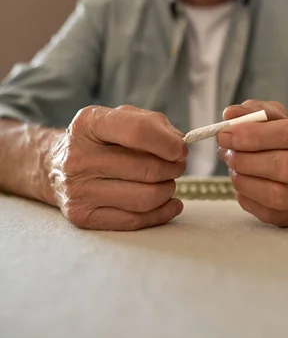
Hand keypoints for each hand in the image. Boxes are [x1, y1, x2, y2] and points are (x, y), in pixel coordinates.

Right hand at [47, 105, 186, 230]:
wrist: (56, 166)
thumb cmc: (100, 139)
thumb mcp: (120, 117)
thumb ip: (153, 124)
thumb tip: (179, 144)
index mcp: (89, 123)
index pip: (138, 132)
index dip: (168, 143)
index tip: (181, 149)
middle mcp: (79, 157)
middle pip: (147, 169)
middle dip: (173, 168)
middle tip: (177, 166)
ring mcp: (78, 189)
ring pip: (145, 198)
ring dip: (168, 190)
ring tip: (167, 182)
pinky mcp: (82, 216)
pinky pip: (135, 220)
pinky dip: (162, 213)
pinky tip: (169, 203)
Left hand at [217, 100, 287, 226]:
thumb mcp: (278, 116)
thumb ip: (254, 112)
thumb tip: (230, 115)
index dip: (256, 135)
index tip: (226, 134)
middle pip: (287, 167)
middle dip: (247, 160)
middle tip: (225, 152)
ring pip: (279, 196)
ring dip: (245, 182)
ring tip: (233, 168)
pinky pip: (273, 215)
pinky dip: (249, 200)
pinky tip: (243, 185)